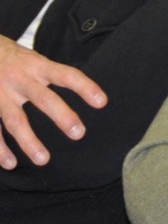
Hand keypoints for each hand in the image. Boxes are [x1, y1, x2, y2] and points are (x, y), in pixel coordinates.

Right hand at [0, 37, 105, 168]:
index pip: (67, 75)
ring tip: (43, 159)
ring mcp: (1, 94)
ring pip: (15, 120)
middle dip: (62, 116)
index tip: (102, 102)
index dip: (85, 87)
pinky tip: (9, 163)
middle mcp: (20, 79)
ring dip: (29, 141)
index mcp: (38, 66)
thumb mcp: (35, 60)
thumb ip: (52, 75)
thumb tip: (85, 95)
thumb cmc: (15, 60)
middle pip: (44, 99)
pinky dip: (0, 149)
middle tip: (79, 133)